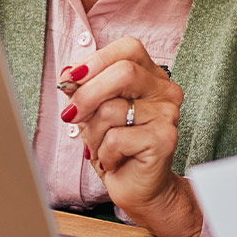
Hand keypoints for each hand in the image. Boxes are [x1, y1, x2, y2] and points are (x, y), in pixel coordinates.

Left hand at [59, 36, 202, 236]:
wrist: (139, 187)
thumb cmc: (118, 146)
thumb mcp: (95, 111)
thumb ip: (84, 88)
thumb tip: (68, 75)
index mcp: (151, 75)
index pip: (128, 49)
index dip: (97, 60)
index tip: (71, 77)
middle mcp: (165, 90)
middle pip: (123, 72)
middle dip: (87, 94)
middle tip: (70, 115)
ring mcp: (168, 114)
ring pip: (112, 109)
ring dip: (93, 133)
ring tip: (100, 147)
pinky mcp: (164, 139)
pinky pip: (116, 138)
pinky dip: (104, 153)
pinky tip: (113, 160)